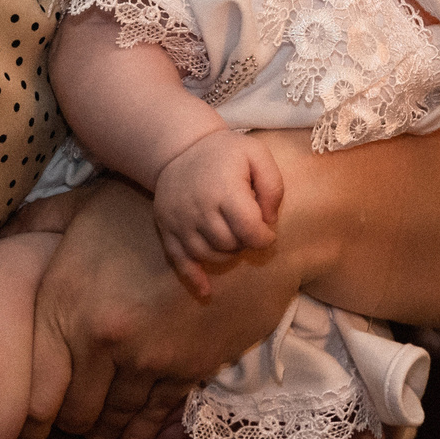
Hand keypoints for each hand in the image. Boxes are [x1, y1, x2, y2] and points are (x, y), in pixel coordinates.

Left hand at [25, 178, 300, 438]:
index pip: (36, 392)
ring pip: (116, 417)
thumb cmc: (153, 208)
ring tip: (101, 431)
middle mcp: (100, 338)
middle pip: (76, 411)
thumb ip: (40, 221)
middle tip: (74, 425)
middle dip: (73, 424)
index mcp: (64, 304)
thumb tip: (7, 231)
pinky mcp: (187, 367)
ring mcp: (146, 357)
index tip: (32, 428)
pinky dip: (142, 431)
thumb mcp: (86, 207)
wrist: (232, 219)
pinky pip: (156, 414)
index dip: (31, 421)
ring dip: (107, 430)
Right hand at [155, 127, 283, 293]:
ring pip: (208, 255)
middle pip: (229, 244)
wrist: (180, 147)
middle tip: (247, 229)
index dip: (264, 238)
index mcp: (225, 190)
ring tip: (232, 238)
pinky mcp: (167, 228)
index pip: (249, 230)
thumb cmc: (226, 153)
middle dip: (244, 243)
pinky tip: (205, 291)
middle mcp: (200, 208)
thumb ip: (272, 186)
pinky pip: (178, 260)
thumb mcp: (257, 154)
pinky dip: (193, 278)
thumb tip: (269, 221)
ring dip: (226, 254)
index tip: (267, 233)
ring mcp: (180, 221)